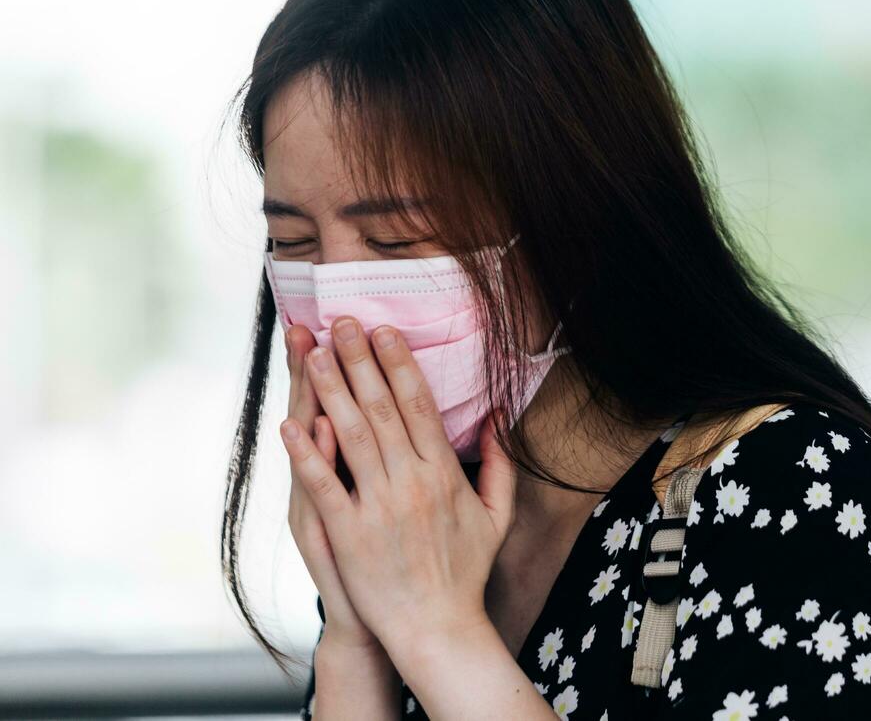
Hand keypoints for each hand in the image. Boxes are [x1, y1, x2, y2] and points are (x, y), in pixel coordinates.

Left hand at [277, 316, 518, 659]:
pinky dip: (307, 454)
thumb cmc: (466, 572)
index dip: (399, 363)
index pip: (418, 405)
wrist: (438, 628)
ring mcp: (378, 507)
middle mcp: (411, 482)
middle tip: (341, 322)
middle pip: (382, 408)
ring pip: (351, 436)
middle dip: (359, 361)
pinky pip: (324, 486)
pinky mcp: (348, 534)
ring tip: (313, 354)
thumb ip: (500, 464)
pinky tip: (290, 425)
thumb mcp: (496, 515)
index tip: (383, 330)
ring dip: (330, 391)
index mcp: (445, 473)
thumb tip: (498, 418)